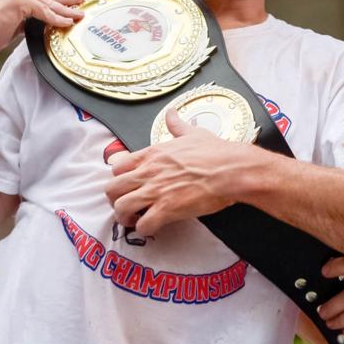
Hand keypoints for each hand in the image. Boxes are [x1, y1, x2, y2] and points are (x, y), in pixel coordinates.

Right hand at [0, 0, 84, 60]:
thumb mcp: (14, 19)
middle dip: (65, 2)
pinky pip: (43, 11)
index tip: (70, 3)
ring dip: (65, 11)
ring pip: (46, 3)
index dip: (56, 0)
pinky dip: (56, 18)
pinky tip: (67, 23)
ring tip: (79, 15)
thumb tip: (47, 18)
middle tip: (81, 4)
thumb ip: (28, 15)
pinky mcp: (17, 0)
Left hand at [105, 109, 248, 235]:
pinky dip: (145, 229)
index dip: (119, 178)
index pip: (117, 166)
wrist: (232, 170)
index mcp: (152, 154)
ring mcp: (156, 191)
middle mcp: (149, 172)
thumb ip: (177, 125)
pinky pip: (144, 225)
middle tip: (125, 205)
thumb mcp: (193, 133)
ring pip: (121, 208)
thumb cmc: (216, 153)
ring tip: (134, 220)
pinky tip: (152, 228)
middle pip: (112, 188)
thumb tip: (172, 114)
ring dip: (125, 217)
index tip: (127, 185)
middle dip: (115, 199)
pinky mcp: (167, 209)